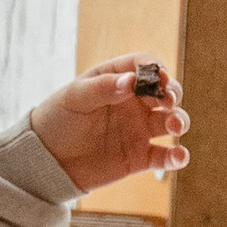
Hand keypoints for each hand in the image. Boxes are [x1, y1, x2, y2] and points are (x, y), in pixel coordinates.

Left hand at [29, 55, 189, 194]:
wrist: (46, 159)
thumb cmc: (58, 119)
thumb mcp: (75, 97)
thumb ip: (103, 87)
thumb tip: (132, 81)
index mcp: (118, 79)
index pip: (145, 67)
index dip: (157, 70)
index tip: (159, 79)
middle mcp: (134, 102)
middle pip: (165, 93)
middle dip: (173, 94)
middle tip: (168, 101)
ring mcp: (139, 129)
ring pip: (172, 121)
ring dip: (180, 120)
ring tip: (173, 126)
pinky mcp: (140, 157)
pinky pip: (165, 156)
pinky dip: (177, 156)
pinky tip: (180, 157)